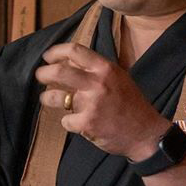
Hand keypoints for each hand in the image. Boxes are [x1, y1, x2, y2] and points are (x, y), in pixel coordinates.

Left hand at [34, 42, 169, 161]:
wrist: (146, 134)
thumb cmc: (131, 105)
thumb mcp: (118, 78)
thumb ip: (94, 70)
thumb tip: (66, 61)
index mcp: (106, 69)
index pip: (75, 51)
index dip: (56, 52)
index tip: (47, 56)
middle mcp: (97, 83)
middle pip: (58, 72)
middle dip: (43, 73)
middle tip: (39, 75)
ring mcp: (91, 104)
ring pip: (55, 97)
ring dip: (47, 98)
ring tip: (48, 99)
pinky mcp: (86, 124)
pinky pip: (65, 120)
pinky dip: (69, 122)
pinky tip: (78, 123)